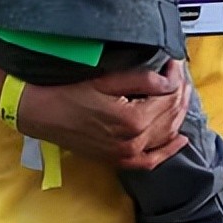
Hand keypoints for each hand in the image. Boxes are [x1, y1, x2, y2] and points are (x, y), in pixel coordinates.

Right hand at [15, 60, 190, 169]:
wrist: (42, 114)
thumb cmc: (70, 92)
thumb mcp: (106, 79)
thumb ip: (142, 80)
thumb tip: (171, 78)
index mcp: (132, 119)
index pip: (169, 97)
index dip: (176, 76)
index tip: (175, 61)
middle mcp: (133, 141)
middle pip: (171, 115)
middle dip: (180, 92)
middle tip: (179, 73)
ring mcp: (127, 155)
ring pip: (166, 135)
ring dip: (177, 113)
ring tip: (179, 93)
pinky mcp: (119, 160)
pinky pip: (151, 161)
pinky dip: (168, 151)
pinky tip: (179, 140)